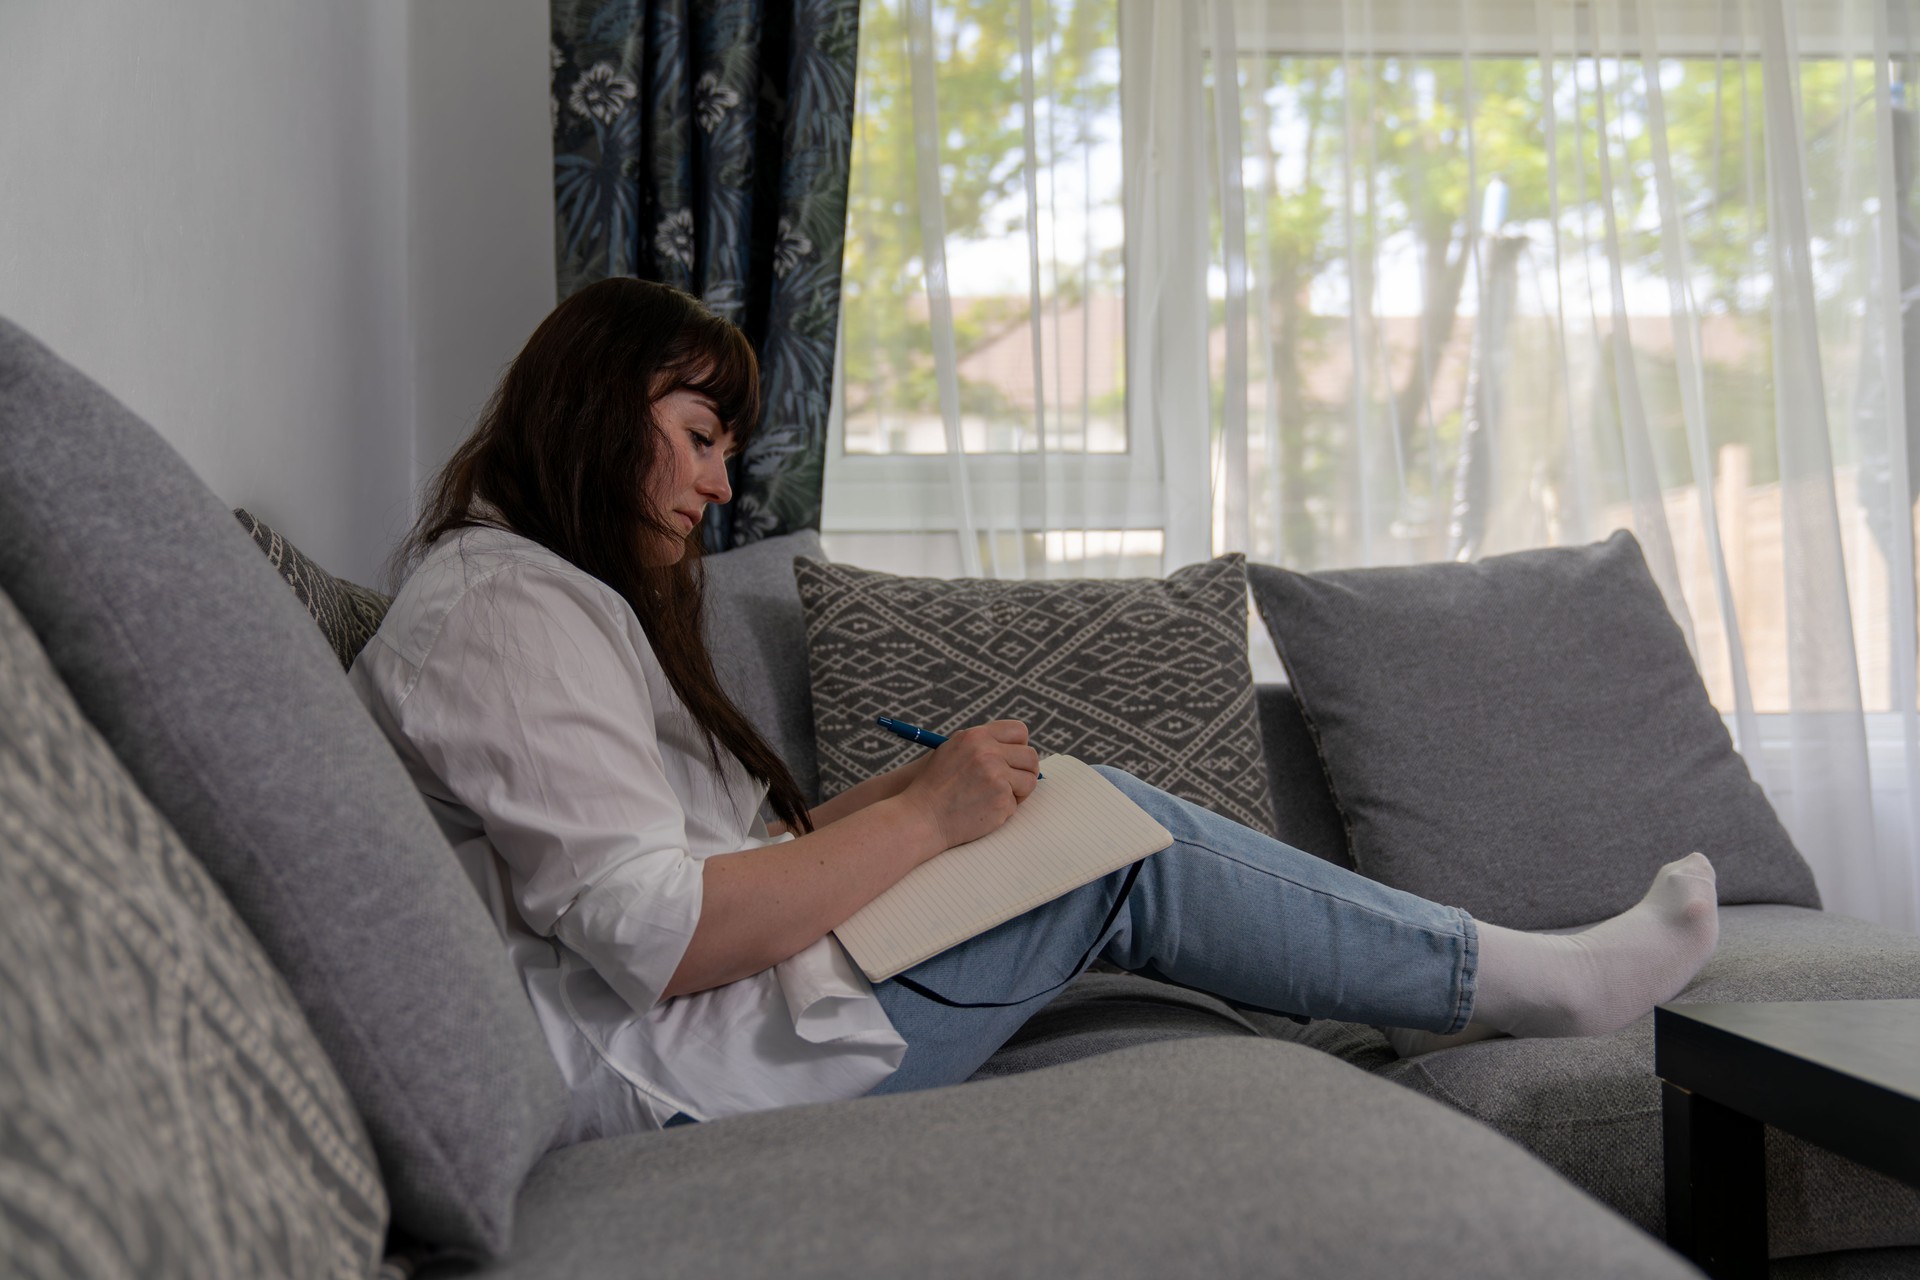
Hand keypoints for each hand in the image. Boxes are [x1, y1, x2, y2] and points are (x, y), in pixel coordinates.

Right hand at [897, 720, 1040, 851]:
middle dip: (1026, 770)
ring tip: (996, 797)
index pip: (1018, 731)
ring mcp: (996, 777)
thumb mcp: (952, 750)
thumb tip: (1014, 746)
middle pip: (1030, 756)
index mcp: (976, 736)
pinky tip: (984, 810)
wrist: (922, 816)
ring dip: (1018, 791)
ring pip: (1029, 781)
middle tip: (1014, 782)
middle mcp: (988, 753)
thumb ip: (981, 743)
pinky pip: (1016, 803)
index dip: (1020, 746)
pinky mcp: (1001, 800)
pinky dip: (1004, 809)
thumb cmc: (935, 785)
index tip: (1013, 759)